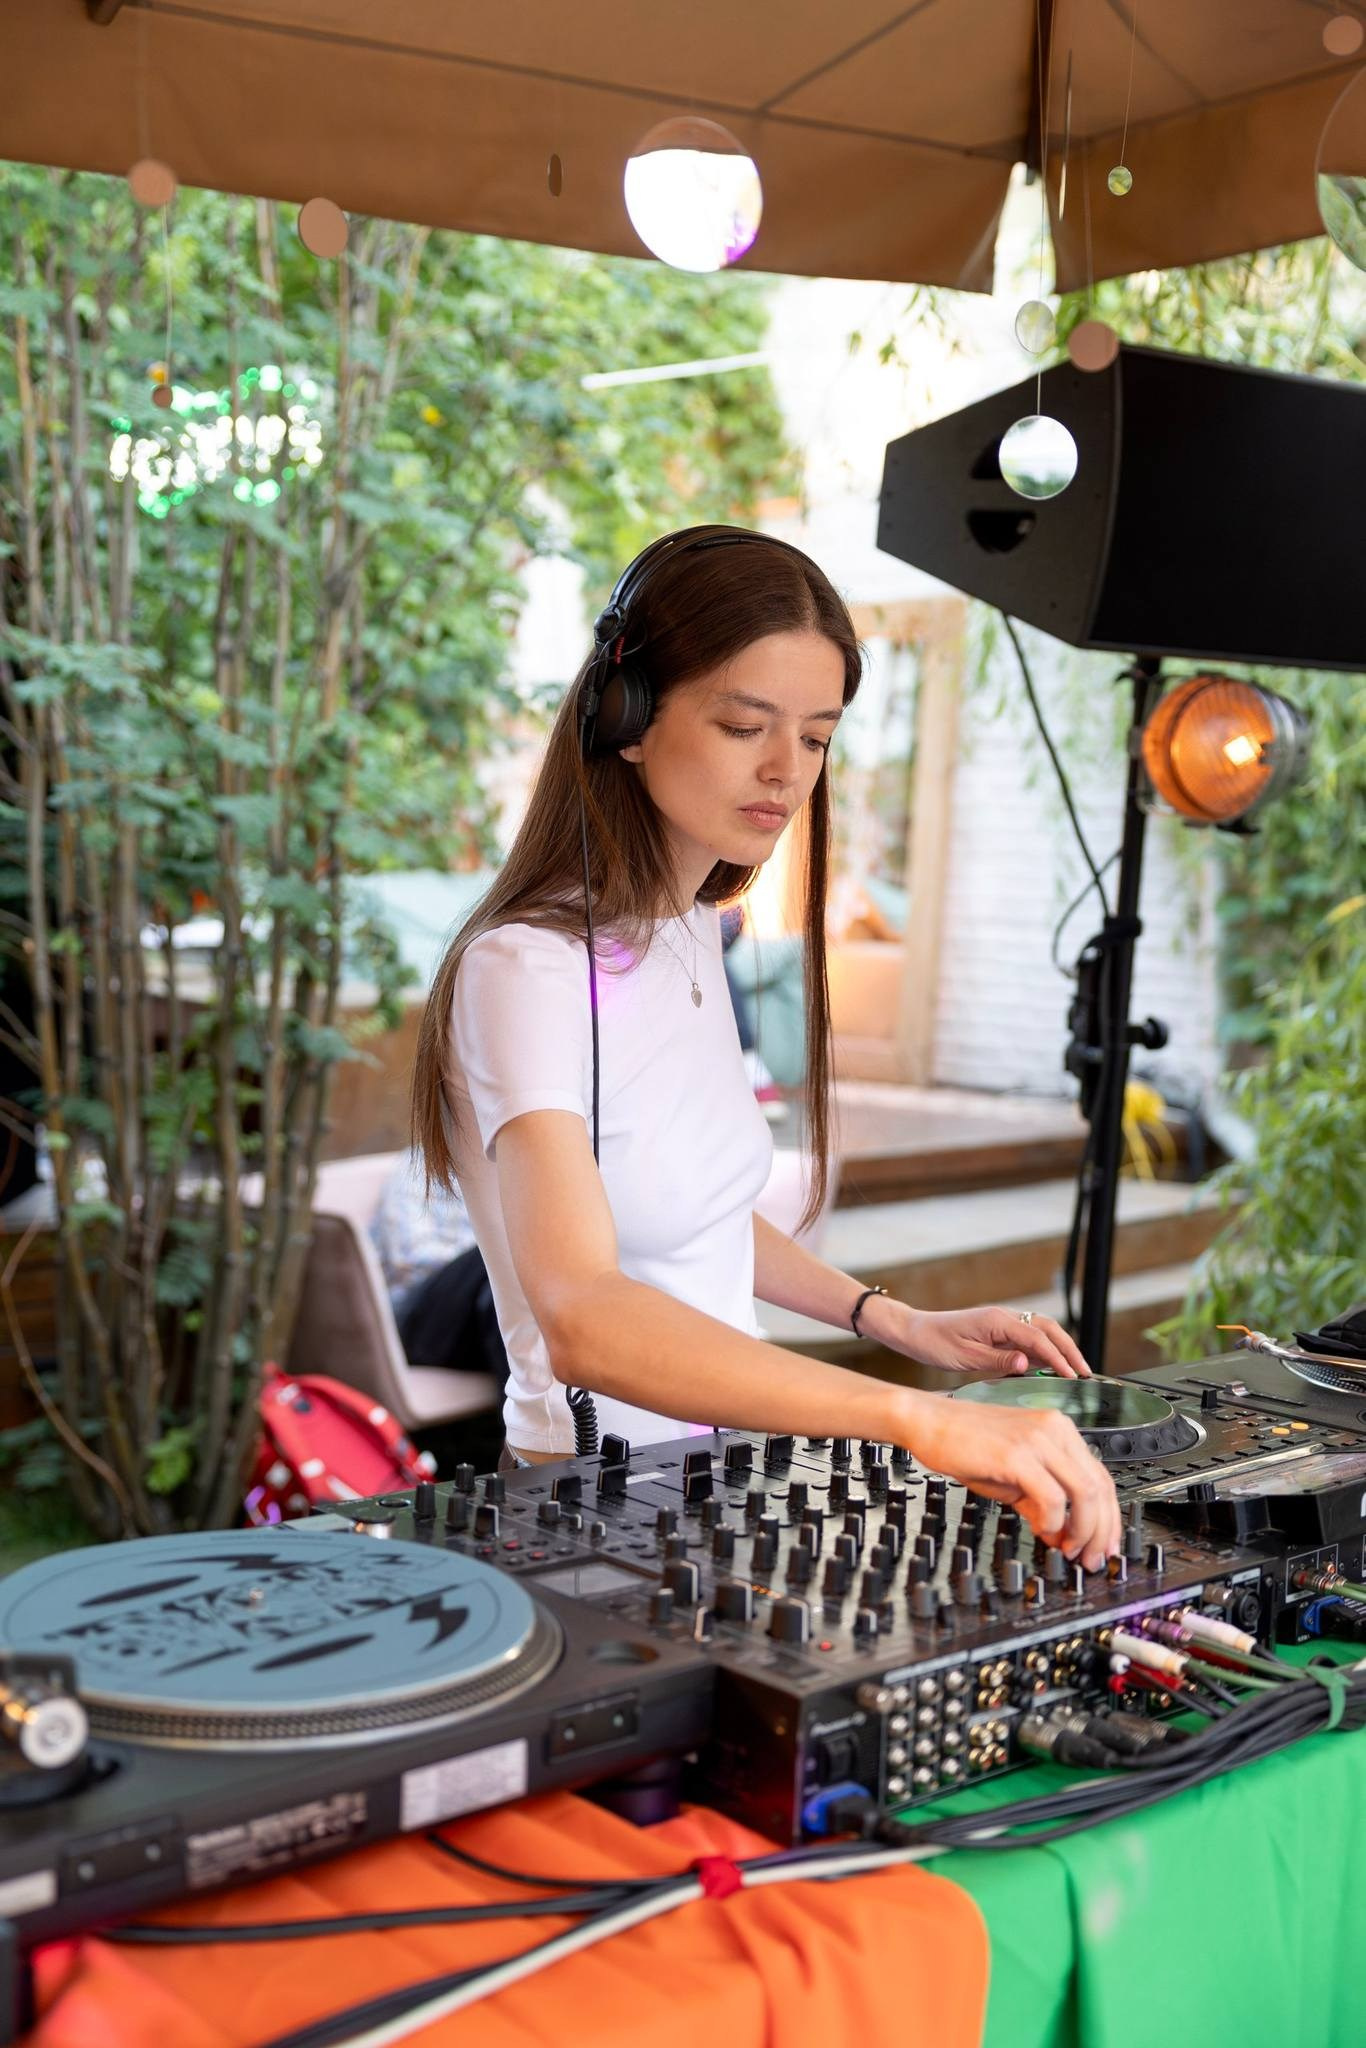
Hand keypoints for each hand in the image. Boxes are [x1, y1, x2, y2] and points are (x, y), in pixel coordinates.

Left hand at [886, 1302, 1091, 1378]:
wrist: (916, 1332)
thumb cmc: (935, 1343)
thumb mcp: (966, 1357)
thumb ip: (998, 1359)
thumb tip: (1028, 1363)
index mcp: (998, 1320)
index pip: (1038, 1337)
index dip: (1058, 1357)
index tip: (1074, 1375)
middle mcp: (1004, 1317)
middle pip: (1048, 1329)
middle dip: (1069, 1350)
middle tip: (1086, 1372)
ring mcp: (1003, 1323)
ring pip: (1041, 1332)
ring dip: (1060, 1349)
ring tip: (1076, 1370)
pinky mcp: (999, 1331)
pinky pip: (1029, 1339)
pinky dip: (1045, 1351)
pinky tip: (1051, 1366)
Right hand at [900, 1390, 1120, 1568]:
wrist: (927, 1421)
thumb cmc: (964, 1444)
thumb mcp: (1012, 1476)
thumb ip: (1040, 1503)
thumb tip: (1061, 1536)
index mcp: (1059, 1430)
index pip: (1100, 1477)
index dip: (1109, 1518)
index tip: (1104, 1545)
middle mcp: (1055, 1430)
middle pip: (1101, 1487)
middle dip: (1101, 1531)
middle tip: (1091, 1558)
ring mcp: (1038, 1440)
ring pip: (1086, 1493)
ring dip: (1083, 1530)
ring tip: (1069, 1550)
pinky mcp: (1018, 1454)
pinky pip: (1053, 1497)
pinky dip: (1054, 1521)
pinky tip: (1042, 1531)